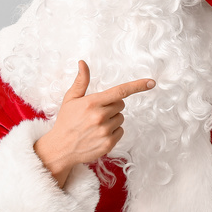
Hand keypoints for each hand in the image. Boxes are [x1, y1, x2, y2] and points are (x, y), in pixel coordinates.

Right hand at [34, 60, 155, 187]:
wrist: (61, 148)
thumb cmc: (66, 122)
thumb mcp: (70, 99)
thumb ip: (81, 81)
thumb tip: (83, 63)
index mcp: (92, 103)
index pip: (120, 91)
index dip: (137, 86)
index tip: (151, 82)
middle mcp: (100, 116)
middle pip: (121, 104)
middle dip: (112, 106)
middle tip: (96, 112)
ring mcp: (105, 131)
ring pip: (121, 118)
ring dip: (112, 119)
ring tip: (96, 125)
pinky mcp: (108, 144)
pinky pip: (120, 131)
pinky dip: (113, 132)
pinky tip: (99, 134)